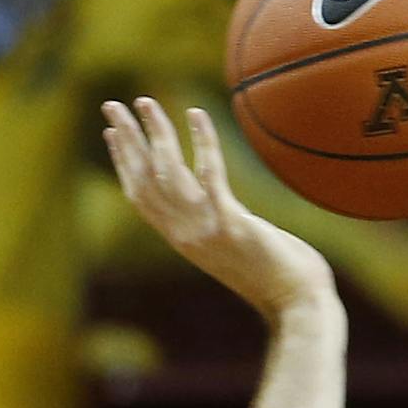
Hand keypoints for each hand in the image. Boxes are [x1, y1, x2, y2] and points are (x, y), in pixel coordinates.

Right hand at [102, 98, 335, 320]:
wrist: (297, 306)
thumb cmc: (276, 278)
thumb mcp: (234, 249)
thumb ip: (217, 225)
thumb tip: (218, 206)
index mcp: (181, 239)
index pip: (140, 196)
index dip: (123, 163)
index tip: (112, 134)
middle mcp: (184, 234)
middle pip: (144, 179)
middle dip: (126, 140)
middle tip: (111, 106)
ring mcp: (205, 230)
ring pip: (168, 173)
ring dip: (154, 133)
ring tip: (145, 102)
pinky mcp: (231, 224)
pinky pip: (211, 176)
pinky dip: (202, 143)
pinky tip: (195, 114)